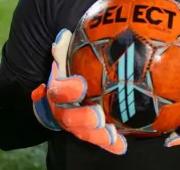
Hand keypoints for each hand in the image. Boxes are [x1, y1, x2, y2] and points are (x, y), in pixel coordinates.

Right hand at [31, 29, 126, 154]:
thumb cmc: (71, 69)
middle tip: (98, 116)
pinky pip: (97, 140)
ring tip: (110, 134)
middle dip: (82, 118)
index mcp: (58, 89)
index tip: (81, 85)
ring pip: (82, 132)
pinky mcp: (88, 131)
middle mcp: (63, 109)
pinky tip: (121, 145)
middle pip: (69, 118)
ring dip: (96, 135)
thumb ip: (65, 48)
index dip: (68, 90)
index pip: (58, 91)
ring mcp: (75, 123)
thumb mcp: (67, 56)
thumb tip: (65, 34)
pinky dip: (109, 144)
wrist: (65, 92)